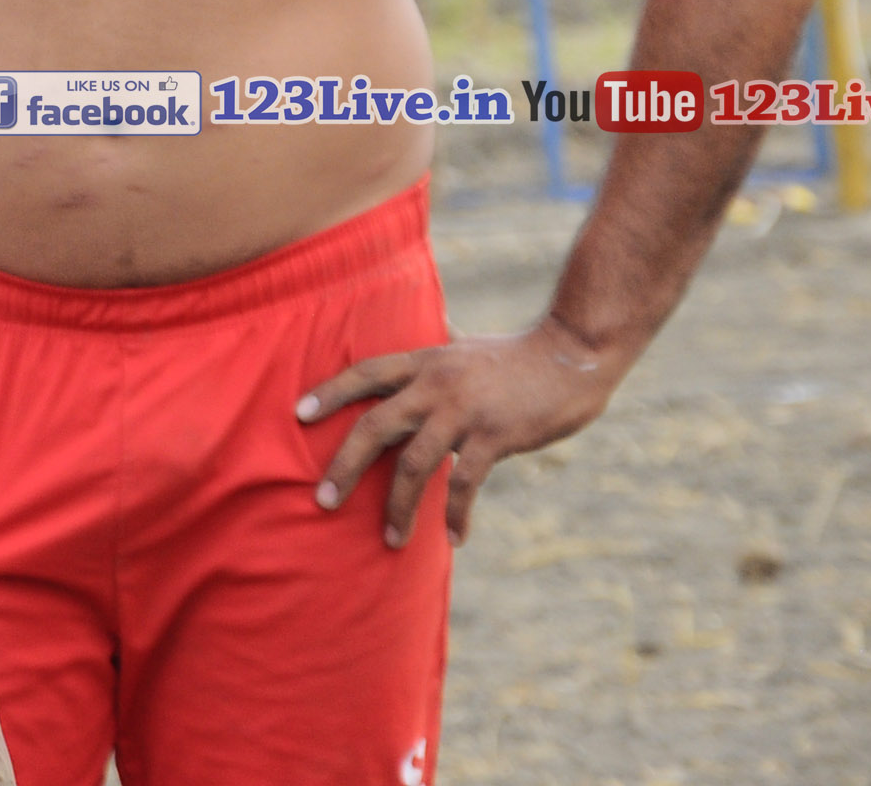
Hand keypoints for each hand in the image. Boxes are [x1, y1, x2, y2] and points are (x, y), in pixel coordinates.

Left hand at [299, 316, 626, 548]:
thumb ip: (442, 346)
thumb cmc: (518, 354)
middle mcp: (435, 384)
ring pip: (414, 464)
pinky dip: (455, 513)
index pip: (365, 372)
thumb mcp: (467, 345)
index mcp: (424, 361)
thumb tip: (433, 331)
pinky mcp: (494, 436)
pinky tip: (454, 539)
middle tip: (322, 500)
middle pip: (375, 425)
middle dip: (344, 465)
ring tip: (390, 540)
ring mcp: (463, 411)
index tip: (298, 414)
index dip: (330, 391)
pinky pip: (465, 483)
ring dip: (398, 506)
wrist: (572, 353)